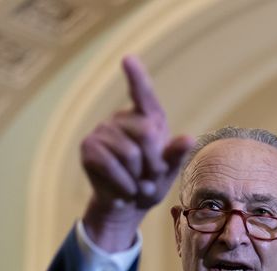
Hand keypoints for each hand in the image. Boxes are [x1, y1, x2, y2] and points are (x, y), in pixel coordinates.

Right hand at [79, 55, 193, 250]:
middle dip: (154, 163)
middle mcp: (122, 118)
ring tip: (137, 185)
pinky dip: (124, 185)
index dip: (136, 77)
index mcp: (147, 118)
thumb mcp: (168, 171)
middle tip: (151, 180)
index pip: (143, 94)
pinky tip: (124, 190)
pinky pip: (110, 165)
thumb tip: (188, 138)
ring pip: (129, 153)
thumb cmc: (150, 183)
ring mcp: (102, 130)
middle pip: (145, 133)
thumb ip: (176, 155)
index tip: (128, 59)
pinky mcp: (88, 147)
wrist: (125, 205)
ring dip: (138, 178)